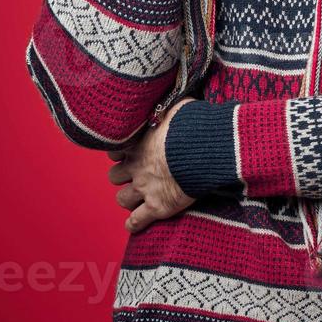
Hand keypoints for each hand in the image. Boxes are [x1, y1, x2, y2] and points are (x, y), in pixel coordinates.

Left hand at [106, 98, 195, 233]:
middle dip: (124, 175)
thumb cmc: (195, 124)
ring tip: (139, 196)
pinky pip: (136, 221)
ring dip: (129, 197)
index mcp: (137, 143)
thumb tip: (167, 98)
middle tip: (138, 173)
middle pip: (114, 176)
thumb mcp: (178, 105)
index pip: (114, 150)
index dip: (122, 152)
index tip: (131, 152)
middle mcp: (136, 166)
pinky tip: (136, 224)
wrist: (206, 148)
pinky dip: (134, 224)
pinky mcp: (157, 207)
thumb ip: (166, 106)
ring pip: (121, 199)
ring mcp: (145, 188)